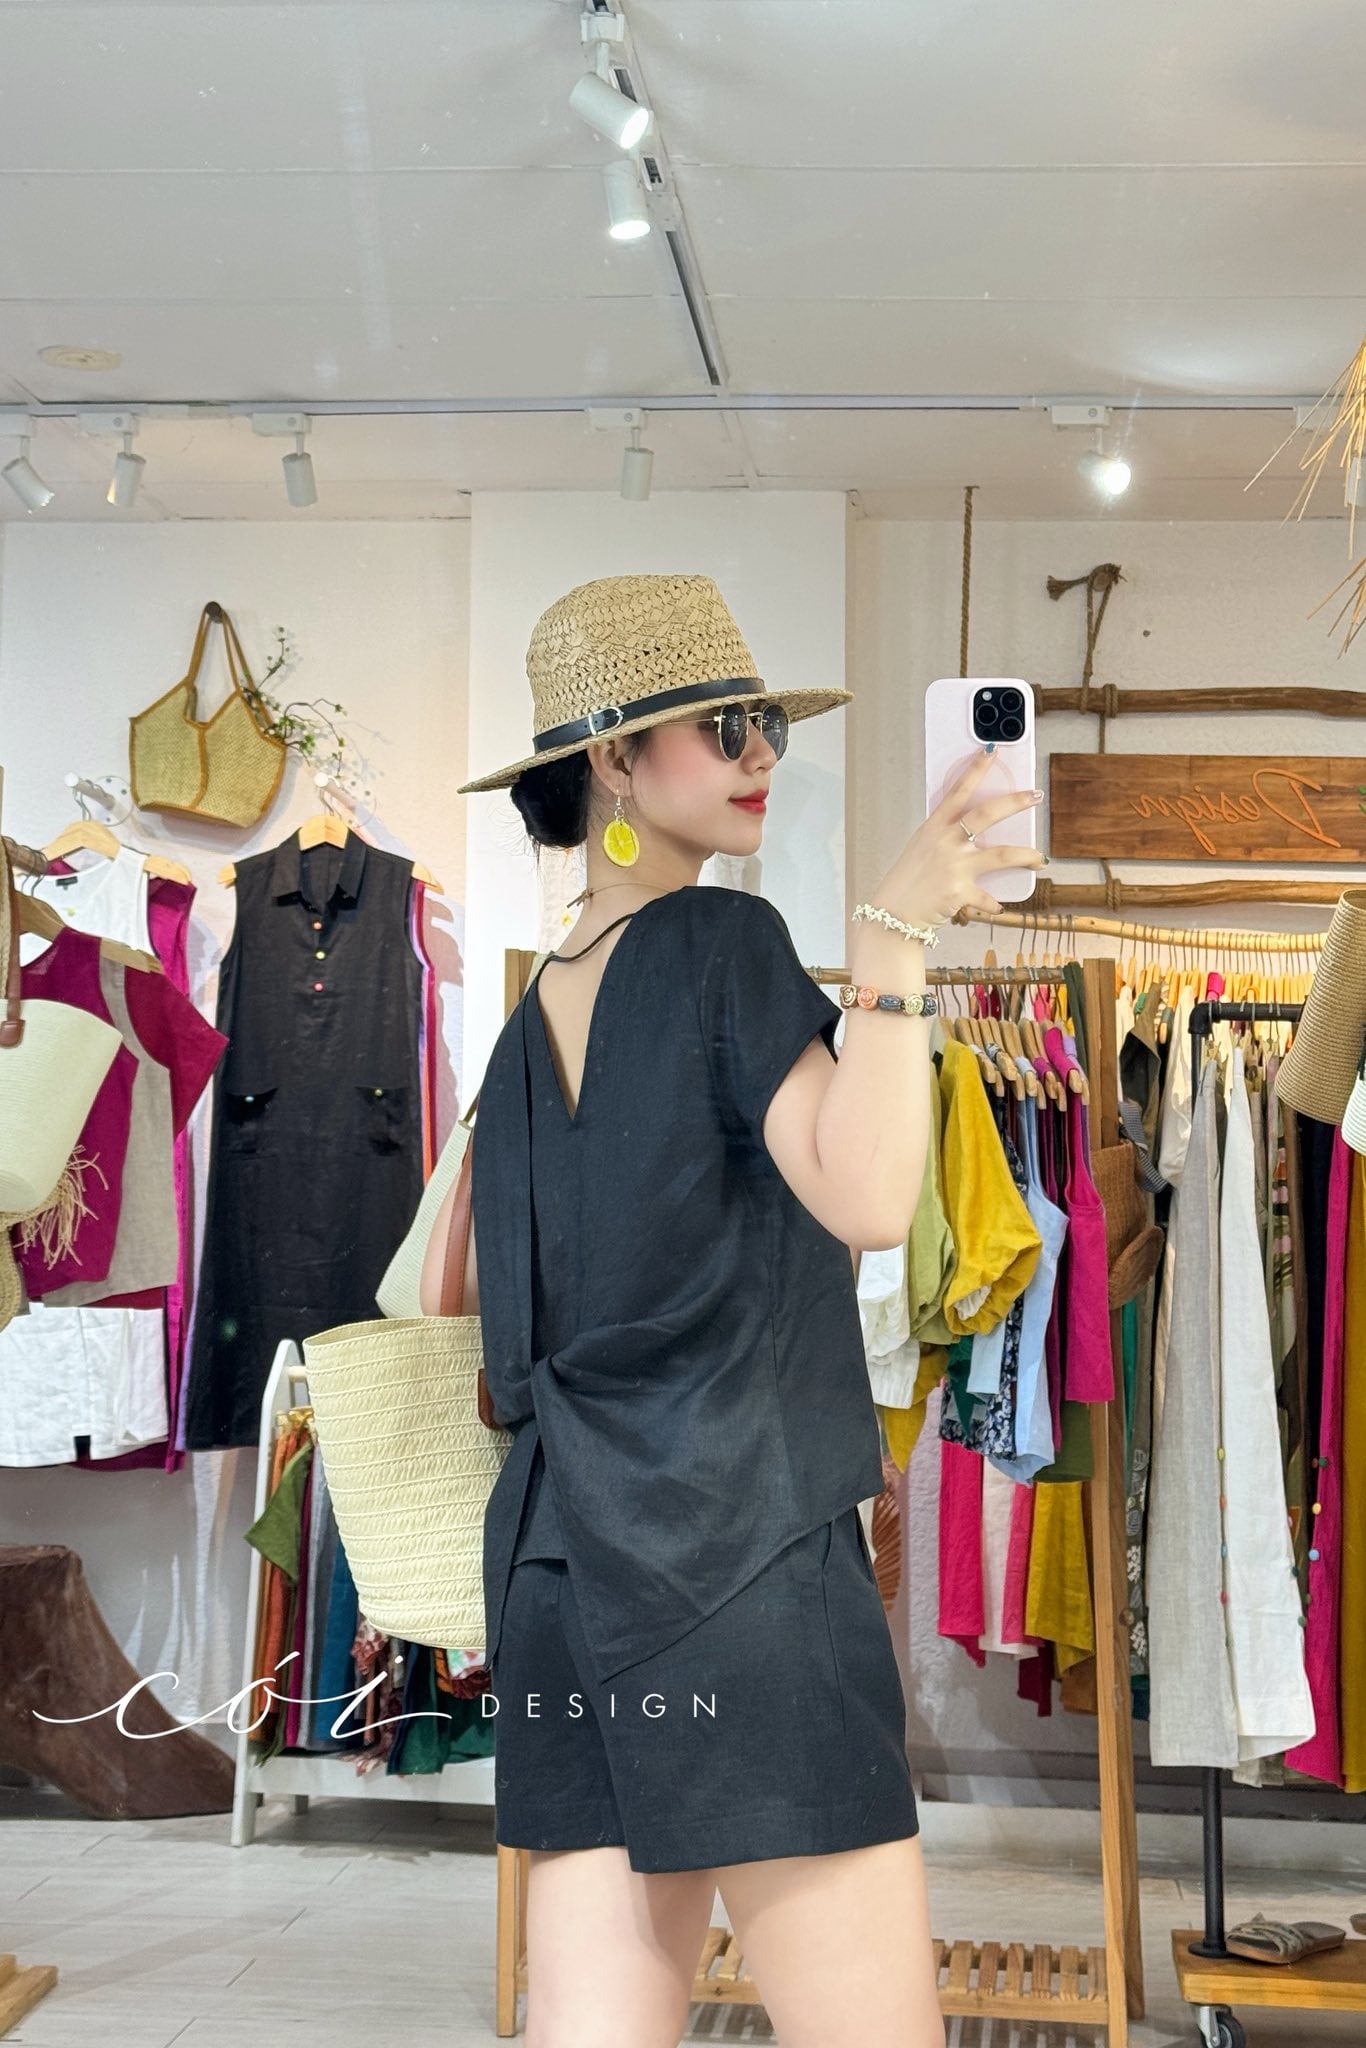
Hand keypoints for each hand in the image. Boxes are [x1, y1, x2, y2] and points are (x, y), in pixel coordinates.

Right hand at [875, 748, 1045, 925]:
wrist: (893, 914)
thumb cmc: (909, 879)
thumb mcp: (922, 847)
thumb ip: (947, 835)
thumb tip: (977, 830)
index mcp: (934, 827)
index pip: (958, 790)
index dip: (975, 769)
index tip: (991, 751)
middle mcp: (946, 842)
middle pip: (987, 814)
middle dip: (1015, 801)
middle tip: (1035, 795)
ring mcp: (954, 866)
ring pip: (1001, 854)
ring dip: (1026, 855)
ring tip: (1040, 858)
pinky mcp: (960, 892)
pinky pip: (988, 898)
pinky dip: (994, 903)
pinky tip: (998, 905)